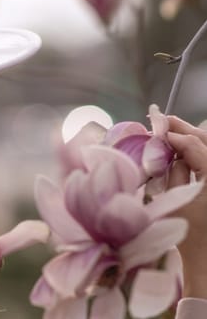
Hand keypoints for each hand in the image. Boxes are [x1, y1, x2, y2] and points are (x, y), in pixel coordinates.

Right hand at [167, 116, 206, 298]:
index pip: (195, 145)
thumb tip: (168, 149)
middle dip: (185, 129)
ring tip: (170, 132)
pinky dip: (197, 152)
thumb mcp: (175, 200)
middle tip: (162, 120)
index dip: (174, 135)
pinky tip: (181, 150)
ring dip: (192, 138)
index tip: (155, 129)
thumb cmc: (189, 233)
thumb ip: (174, 170)